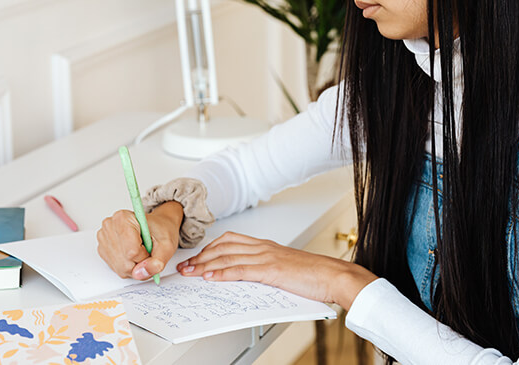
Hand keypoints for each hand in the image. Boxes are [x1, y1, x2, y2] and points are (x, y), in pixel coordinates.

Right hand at [97, 201, 182, 280]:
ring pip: (121, 268)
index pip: (131, 252)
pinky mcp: (103, 249)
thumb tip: (141, 274)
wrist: (157, 227)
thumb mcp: (167, 245)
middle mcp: (110, 226)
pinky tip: (134, 255)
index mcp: (123, 218)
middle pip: (124, 263)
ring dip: (135, 266)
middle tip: (148, 250)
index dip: (145, 256)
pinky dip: (129, 267)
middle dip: (140, 263)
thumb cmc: (161, 231)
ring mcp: (104, 238)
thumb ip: (157, 261)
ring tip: (142, 251)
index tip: (150, 247)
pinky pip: (117, 269)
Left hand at [176, 231, 377, 310]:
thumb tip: (249, 278)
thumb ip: (266, 269)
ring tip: (190, 272)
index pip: (230, 240)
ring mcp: (266, 257)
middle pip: (223, 246)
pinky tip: (210, 276)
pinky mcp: (271, 270)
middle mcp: (263, 247)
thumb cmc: (313, 275)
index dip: (210, 248)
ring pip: (227, 256)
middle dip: (201, 256)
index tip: (196, 258)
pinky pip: (240, 270)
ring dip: (204, 264)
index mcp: (266, 246)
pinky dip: (222, 272)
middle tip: (185, 266)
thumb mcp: (284, 268)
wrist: (333, 275)